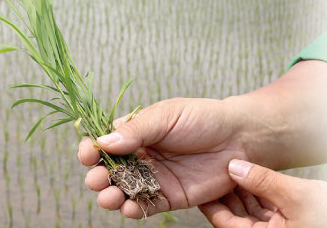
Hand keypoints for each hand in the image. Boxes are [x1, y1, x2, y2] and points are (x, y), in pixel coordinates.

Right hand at [78, 98, 246, 218]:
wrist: (239, 138)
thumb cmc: (202, 118)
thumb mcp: (166, 115)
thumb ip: (136, 130)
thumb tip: (103, 142)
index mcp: (135, 133)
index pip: (105, 142)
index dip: (91, 149)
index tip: (87, 154)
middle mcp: (140, 156)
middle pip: (108, 170)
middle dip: (97, 177)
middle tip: (97, 180)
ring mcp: (153, 177)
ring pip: (123, 191)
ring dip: (110, 196)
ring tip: (109, 197)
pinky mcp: (168, 195)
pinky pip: (145, 206)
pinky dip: (133, 210)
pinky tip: (129, 208)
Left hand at [199, 159, 326, 227]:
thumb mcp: (298, 196)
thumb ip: (264, 182)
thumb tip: (234, 167)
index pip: (225, 222)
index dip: (211, 201)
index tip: (200, 181)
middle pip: (234, 215)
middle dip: (226, 193)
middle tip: (211, 169)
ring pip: (248, 210)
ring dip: (241, 190)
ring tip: (229, 168)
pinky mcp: (285, 223)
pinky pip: (263, 207)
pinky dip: (256, 192)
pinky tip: (249, 175)